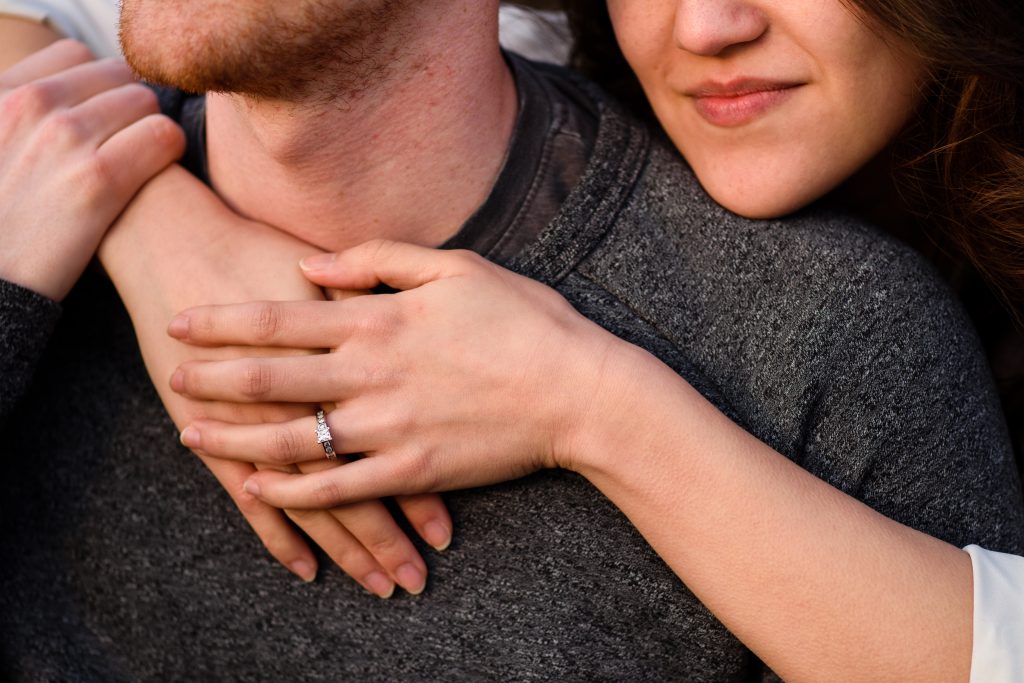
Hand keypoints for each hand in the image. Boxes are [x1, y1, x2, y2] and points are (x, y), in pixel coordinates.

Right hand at [0, 40, 183, 299]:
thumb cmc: (4, 224)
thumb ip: (27, 120)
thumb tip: (78, 107)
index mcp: (2, 94)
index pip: (75, 55)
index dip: (99, 87)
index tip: (104, 118)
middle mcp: (29, 105)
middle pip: (118, 75)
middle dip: (131, 107)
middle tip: (130, 145)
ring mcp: (64, 138)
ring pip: (145, 101)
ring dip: (152, 128)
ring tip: (143, 162)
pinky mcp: (98, 179)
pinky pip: (163, 136)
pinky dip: (171, 149)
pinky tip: (161, 172)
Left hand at [167, 239, 621, 508]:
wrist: (578, 391)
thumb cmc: (523, 320)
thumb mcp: (456, 266)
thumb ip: (378, 259)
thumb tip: (310, 264)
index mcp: (380, 319)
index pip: (279, 319)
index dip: (223, 323)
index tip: (182, 321)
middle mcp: (372, 374)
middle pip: (270, 380)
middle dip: (211, 380)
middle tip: (170, 378)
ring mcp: (389, 428)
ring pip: (291, 439)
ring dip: (235, 440)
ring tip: (192, 436)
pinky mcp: (412, 472)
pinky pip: (338, 487)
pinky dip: (293, 492)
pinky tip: (260, 489)